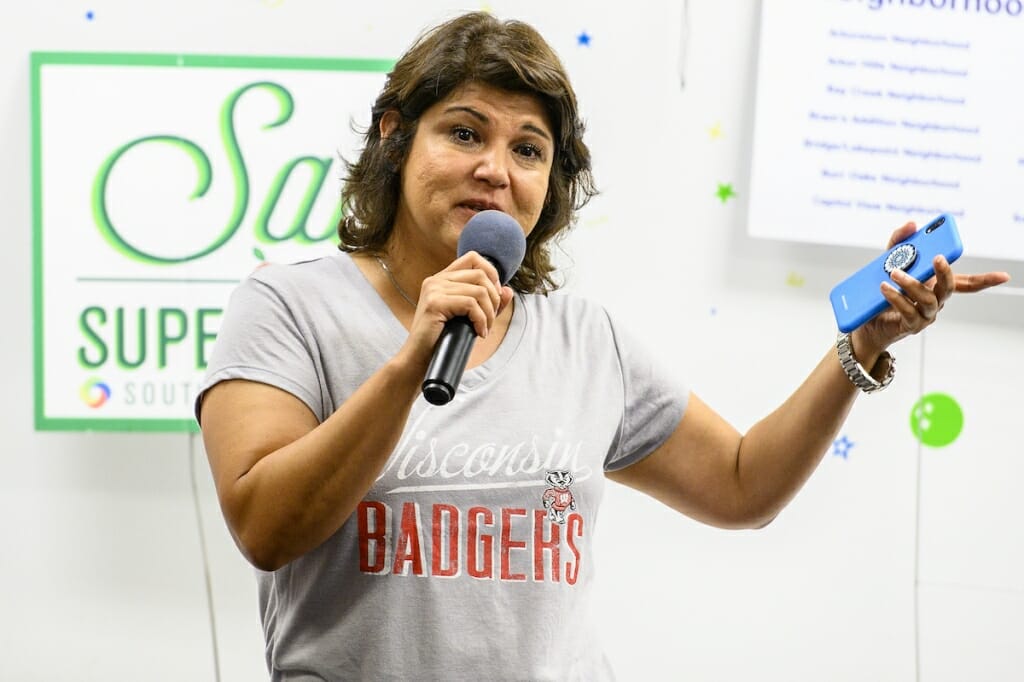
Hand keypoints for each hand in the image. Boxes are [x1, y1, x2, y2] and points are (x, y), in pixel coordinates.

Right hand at [399, 251, 514, 366]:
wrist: (419, 359)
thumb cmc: (443, 340)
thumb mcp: (469, 318)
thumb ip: (488, 303)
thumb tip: (508, 290)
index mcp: (442, 279)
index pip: (473, 258)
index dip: (491, 273)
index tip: (494, 297)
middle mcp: (436, 280)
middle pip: (480, 274)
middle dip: (494, 299)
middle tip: (489, 320)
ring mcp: (434, 290)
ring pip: (479, 291)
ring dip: (489, 314)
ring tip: (484, 329)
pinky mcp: (435, 303)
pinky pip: (471, 304)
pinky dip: (481, 320)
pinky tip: (478, 333)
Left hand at [853, 221, 1010, 356]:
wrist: (866, 322)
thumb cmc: (882, 291)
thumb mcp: (886, 261)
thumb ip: (899, 242)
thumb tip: (912, 224)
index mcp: (936, 285)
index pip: (966, 283)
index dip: (985, 280)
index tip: (1004, 276)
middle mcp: (936, 300)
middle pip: (949, 287)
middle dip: (945, 272)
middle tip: (937, 258)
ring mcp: (925, 315)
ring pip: (928, 299)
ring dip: (911, 284)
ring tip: (894, 272)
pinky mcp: (911, 326)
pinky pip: (909, 311)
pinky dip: (897, 298)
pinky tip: (885, 289)